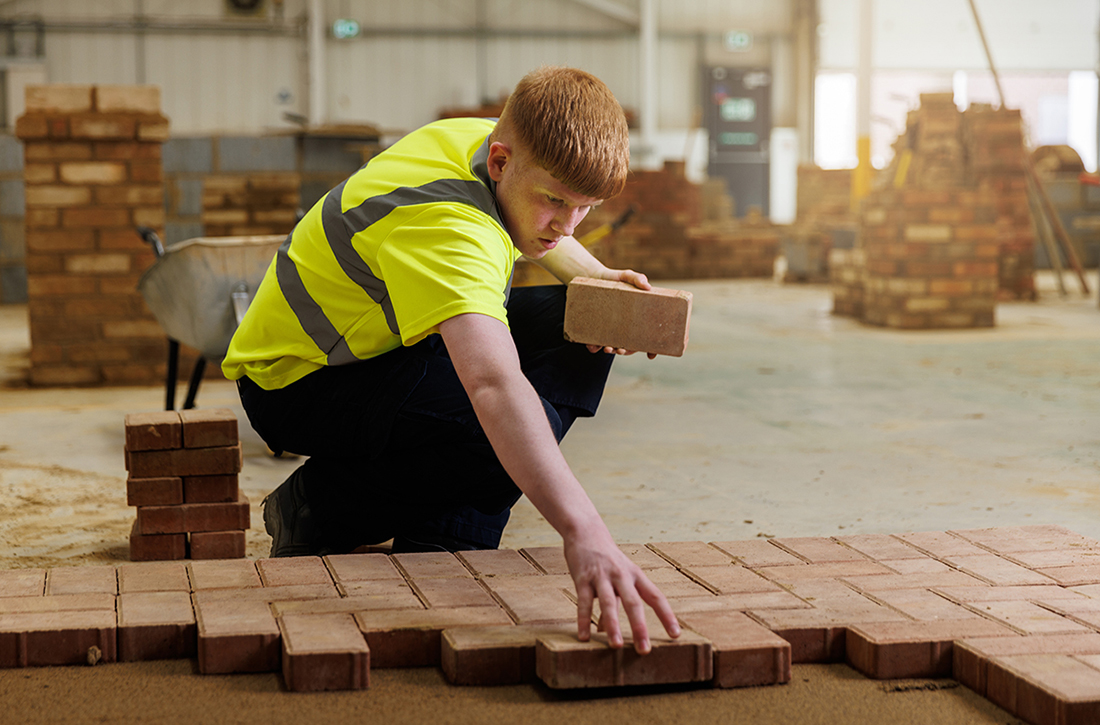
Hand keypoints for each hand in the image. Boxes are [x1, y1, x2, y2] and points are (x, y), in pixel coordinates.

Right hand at [564, 528, 680, 653]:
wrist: (585, 531)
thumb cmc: (606, 558)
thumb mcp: (619, 575)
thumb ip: (616, 600)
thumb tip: (606, 628)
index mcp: (636, 575)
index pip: (656, 597)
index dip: (666, 616)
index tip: (675, 635)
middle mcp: (622, 575)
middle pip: (634, 603)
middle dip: (640, 627)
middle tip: (644, 650)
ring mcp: (602, 576)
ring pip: (609, 603)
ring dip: (613, 626)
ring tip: (616, 645)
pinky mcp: (582, 577)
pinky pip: (583, 602)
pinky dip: (584, 620)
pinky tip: (584, 637)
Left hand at [585, 267, 656, 357]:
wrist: (592, 277)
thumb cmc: (614, 278)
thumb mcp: (627, 276)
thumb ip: (637, 278)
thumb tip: (647, 286)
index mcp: (636, 318)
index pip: (647, 337)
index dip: (651, 348)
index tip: (651, 355)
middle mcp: (624, 326)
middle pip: (630, 345)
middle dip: (627, 351)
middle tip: (622, 349)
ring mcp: (610, 329)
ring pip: (613, 346)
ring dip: (611, 351)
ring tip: (608, 348)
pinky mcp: (595, 328)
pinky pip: (594, 342)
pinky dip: (594, 346)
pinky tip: (593, 346)